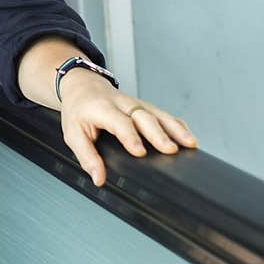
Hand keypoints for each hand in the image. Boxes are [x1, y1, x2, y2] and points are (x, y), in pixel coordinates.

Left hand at [59, 71, 197, 186]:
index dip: (130, 137)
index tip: (140, 152)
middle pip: (144, 116)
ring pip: (159, 113)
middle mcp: (122, 103)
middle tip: (170, 150)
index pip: (120, 122)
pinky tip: (187, 137)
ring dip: (175, 128)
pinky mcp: (144, 106)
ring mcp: (136, 103)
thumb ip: (86, 156)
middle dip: (159, 133)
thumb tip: (99, 178)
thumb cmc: (78, 110)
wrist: (82, 85)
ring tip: (190, 143)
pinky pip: (163, 114)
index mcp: (103, 108)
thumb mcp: (73, 134)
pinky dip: (177, 125)